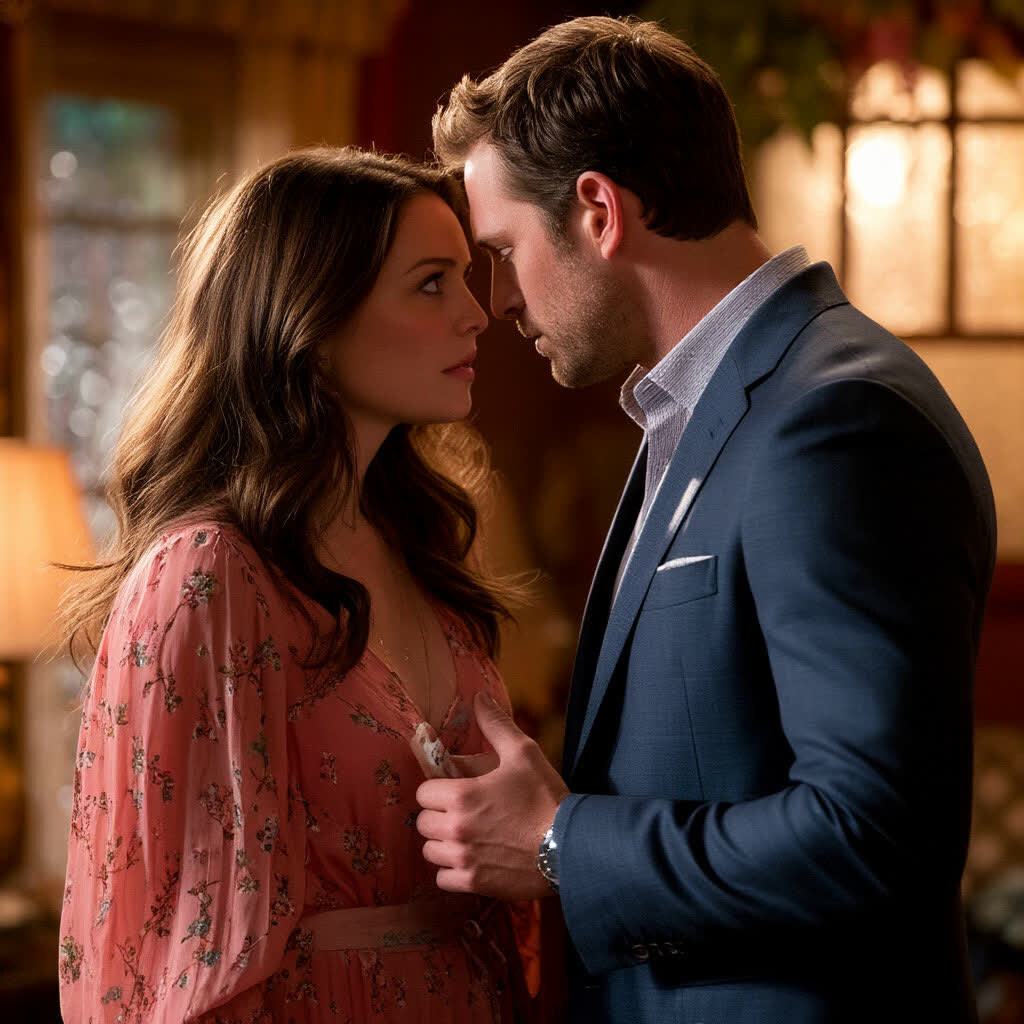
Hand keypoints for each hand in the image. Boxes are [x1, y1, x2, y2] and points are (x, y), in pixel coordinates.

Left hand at [416, 691, 568, 899]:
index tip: (456, 789)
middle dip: (439, 814)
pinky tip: (473, 858)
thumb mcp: (523, 752)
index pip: (424, 792)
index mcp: (461, 796)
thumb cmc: (545, 797)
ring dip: (443, 843)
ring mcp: (463, 859)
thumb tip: (479, 697)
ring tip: (468, 835)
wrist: (570, 846)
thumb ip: (495, 724)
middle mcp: (455, 829)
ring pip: (430, 851)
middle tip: (464, 811)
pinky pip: (443, 878)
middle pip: (423, 822)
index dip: (438, 788)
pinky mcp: (474, 884)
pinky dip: (453, 870)